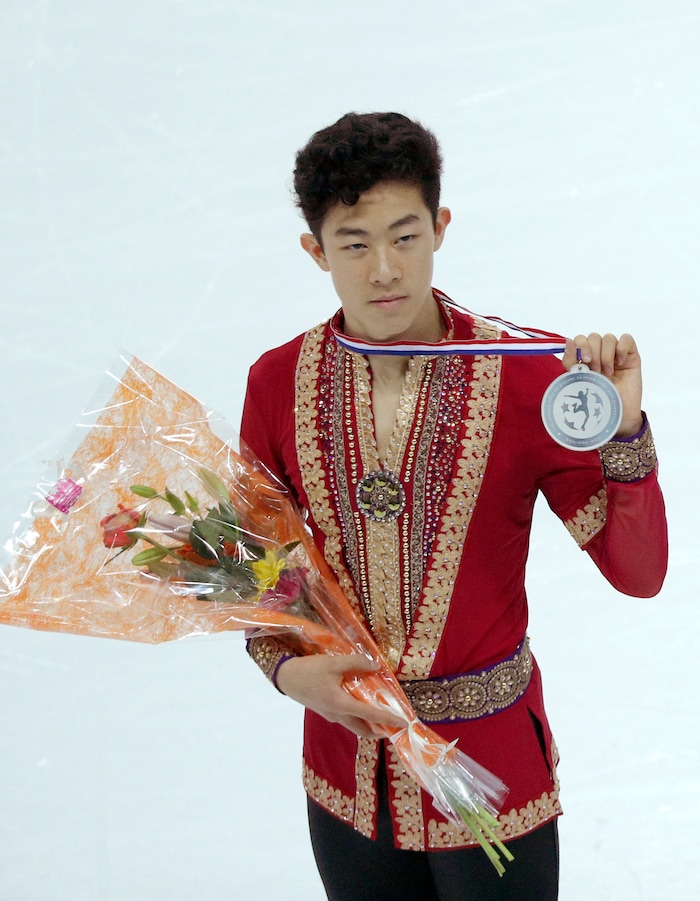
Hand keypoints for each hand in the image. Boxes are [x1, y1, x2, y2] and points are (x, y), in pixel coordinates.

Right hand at [276, 653, 406, 738]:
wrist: (285, 677)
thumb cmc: (309, 671)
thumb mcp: (333, 663)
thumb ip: (356, 663)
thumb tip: (377, 666)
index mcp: (342, 705)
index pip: (371, 715)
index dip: (389, 719)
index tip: (404, 722)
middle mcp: (338, 715)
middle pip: (364, 730)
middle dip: (380, 730)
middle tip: (394, 724)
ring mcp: (331, 715)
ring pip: (354, 725)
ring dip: (369, 724)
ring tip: (381, 714)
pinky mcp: (325, 711)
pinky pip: (347, 718)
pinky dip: (358, 716)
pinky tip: (361, 702)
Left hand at [562, 332, 643, 436]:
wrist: (618, 414)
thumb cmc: (598, 399)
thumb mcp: (580, 380)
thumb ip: (571, 361)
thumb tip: (568, 341)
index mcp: (585, 358)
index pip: (580, 340)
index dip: (580, 346)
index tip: (583, 362)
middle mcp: (599, 353)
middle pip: (593, 337)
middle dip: (593, 352)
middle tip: (596, 370)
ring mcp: (615, 353)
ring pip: (608, 338)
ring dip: (606, 355)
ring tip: (608, 372)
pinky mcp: (630, 355)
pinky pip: (627, 339)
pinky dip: (621, 348)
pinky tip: (620, 363)